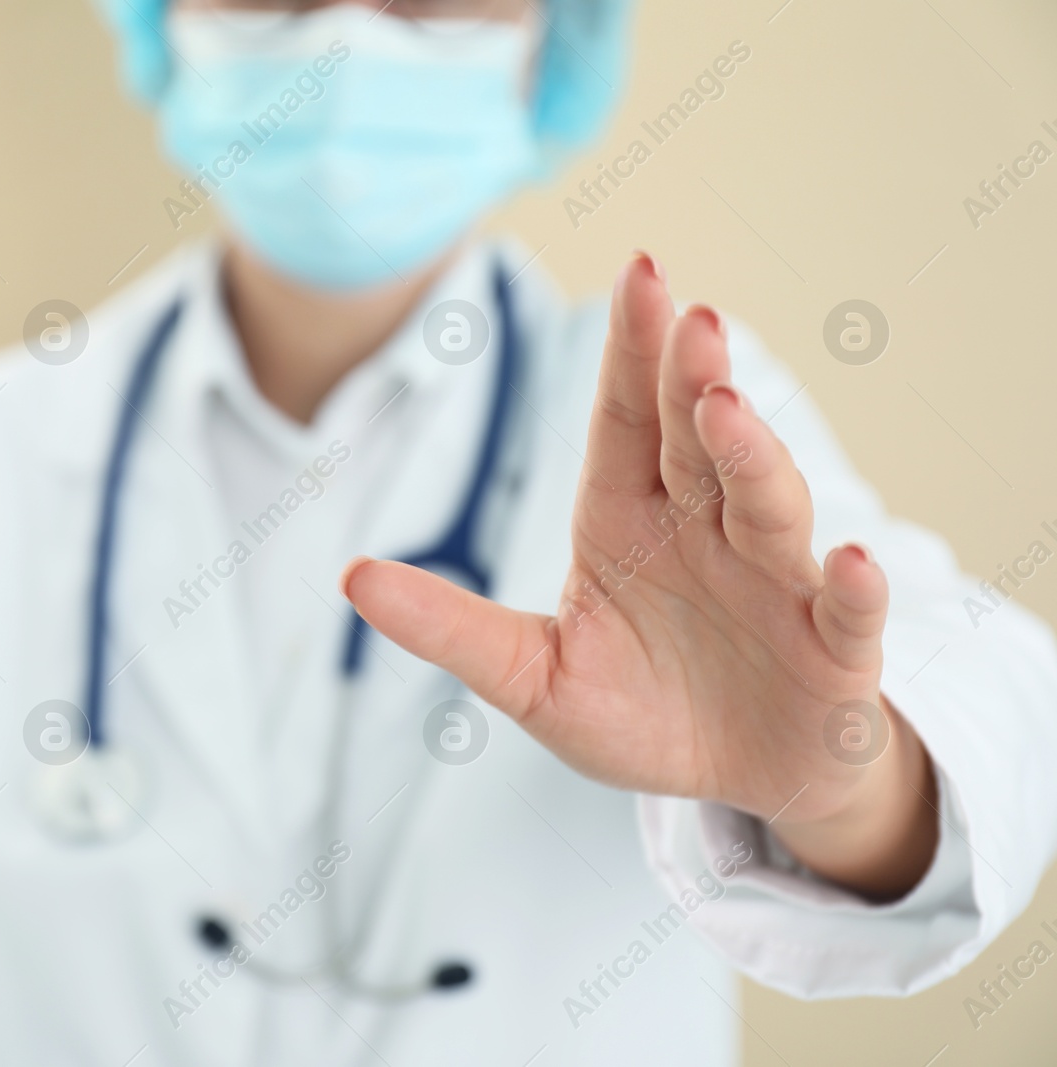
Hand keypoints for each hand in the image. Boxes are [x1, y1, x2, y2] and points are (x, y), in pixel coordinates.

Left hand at [341, 252, 937, 899]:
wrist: (742, 781)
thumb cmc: (641, 713)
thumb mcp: (532, 677)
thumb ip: (452, 628)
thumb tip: (349, 576)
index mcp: (628, 521)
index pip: (627, 423)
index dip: (632, 352)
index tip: (639, 271)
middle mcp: (706, 531)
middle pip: (697, 442)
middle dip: (689, 378)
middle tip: (686, 314)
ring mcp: (775, 583)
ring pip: (766, 506)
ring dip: (752, 456)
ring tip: (724, 409)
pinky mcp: (831, 649)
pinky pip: (846, 613)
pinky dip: (852, 590)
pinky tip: (852, 562)